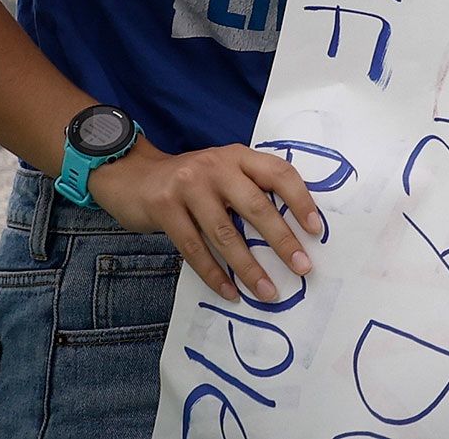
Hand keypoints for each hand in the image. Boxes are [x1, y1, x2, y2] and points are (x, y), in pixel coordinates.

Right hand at [87, 141, 323, 303]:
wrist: (132, 175)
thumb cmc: (190, 181)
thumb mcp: (222, 172)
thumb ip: (249, 188)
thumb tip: (291, 231)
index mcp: (237, 156)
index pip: (277, 172)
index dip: (300, 200)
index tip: (316, 230)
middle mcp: (216, 166)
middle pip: (255, 206)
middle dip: (281, 241)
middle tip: (302, 268)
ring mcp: (188, 186)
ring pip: (225, 233)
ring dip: (249, 267)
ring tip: (268, 292)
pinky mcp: (165, 208)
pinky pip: (194, 248)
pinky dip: (214, 274)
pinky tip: (230, 292)